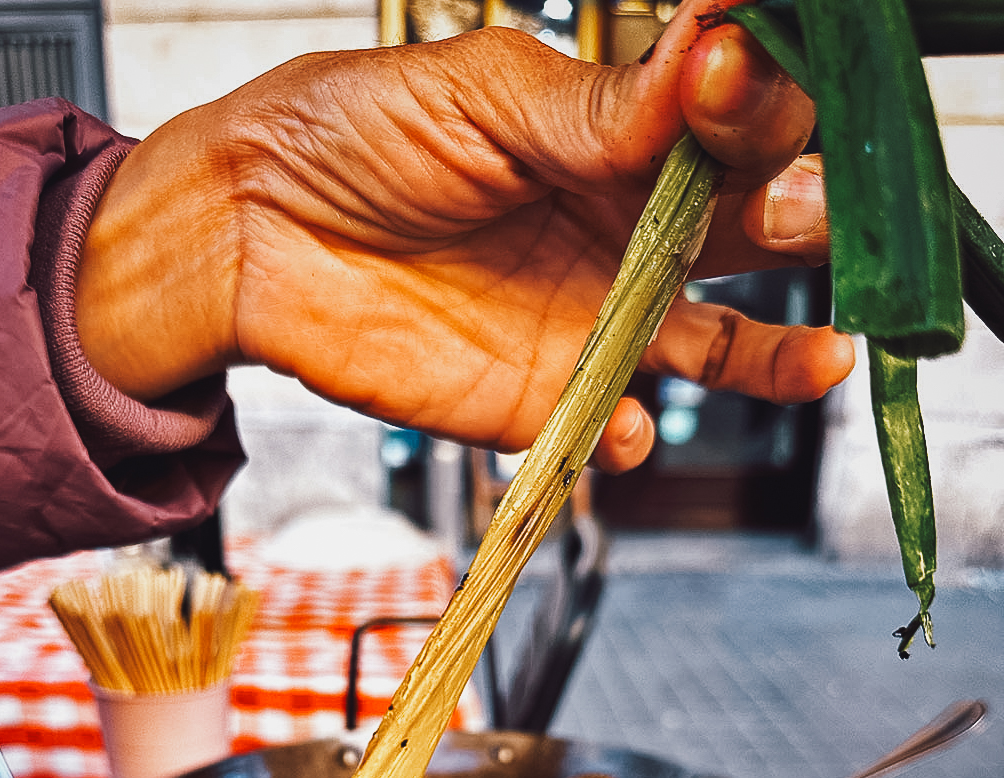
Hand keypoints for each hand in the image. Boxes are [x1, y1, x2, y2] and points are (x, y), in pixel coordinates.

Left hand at [75, 0, 852, 474]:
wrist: (253, 234)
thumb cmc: (353, 135)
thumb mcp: (482, 94)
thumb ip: (599, 104)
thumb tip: (715, 50)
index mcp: (618, 138)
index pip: (735, 128)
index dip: (759, 111)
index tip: (736, 88)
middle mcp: (620, 230)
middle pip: (750, 236)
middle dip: (795, 226)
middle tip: (803, 217)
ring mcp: (586, 321)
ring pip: (712, 349)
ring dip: (771, 360)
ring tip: (817, 358)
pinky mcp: (535, 400)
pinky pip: (606, 430)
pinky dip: (624, 436)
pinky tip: (622, 423)